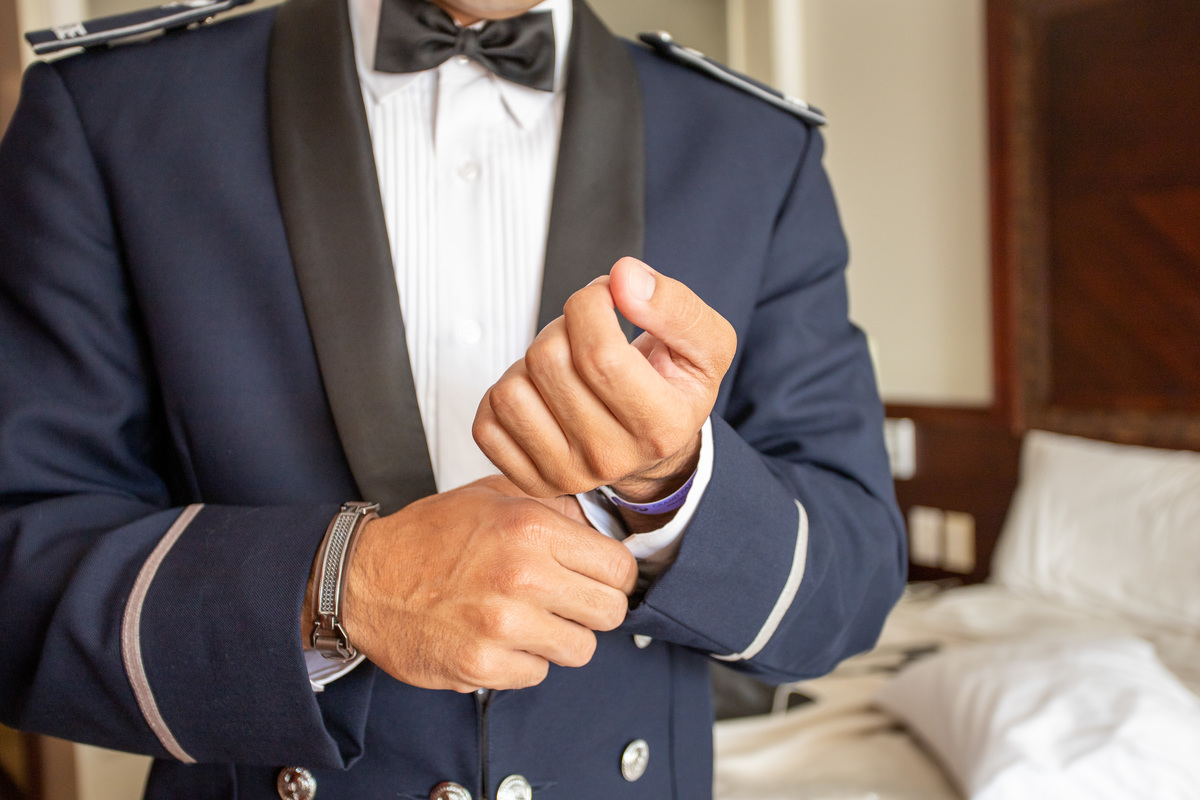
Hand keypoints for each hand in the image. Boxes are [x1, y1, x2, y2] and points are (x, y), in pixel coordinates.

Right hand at [324, 476, 637, 691]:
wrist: (363, 579)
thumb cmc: (426, 538)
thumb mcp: (493, 496)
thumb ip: (552, 505)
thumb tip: (599, 524)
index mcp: (531, 528)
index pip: (619, 566)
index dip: (612, 574)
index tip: (599, 578)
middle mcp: (522, 576)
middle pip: (611, 612)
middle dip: (593, 609)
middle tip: (568, 603)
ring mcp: (503, 626)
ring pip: (581, 649)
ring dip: (560, 638)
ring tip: (529, 620)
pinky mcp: (482, 666)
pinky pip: (538, 674)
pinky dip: (523, 662)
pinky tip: (499, 638)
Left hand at [472, 257, 735, 501]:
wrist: (655, 446)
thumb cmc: (674, 388)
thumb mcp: (707, 344)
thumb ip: (675, 306)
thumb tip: (624, 278)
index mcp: (661, 427)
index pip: (600, 353)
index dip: (591, 303)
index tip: (604, 297)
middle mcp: (611, 458)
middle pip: (549, 362)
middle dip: (563, 326)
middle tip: (586, 333)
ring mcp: (566, 474)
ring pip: (512, 390)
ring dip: (532, 361)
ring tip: (566, 365)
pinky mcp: (529, 478)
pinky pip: (487, 420)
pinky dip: (510, 393)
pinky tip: (543, 394)